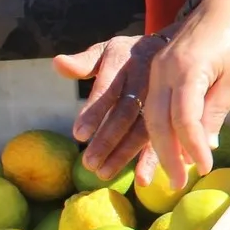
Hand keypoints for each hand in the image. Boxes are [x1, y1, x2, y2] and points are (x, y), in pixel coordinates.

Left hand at [58, 34, 167, 182]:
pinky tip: (142, 179)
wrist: (170, 50)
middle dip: (108, 139)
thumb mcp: (106, 51)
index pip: (108, 87)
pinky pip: (165, 137)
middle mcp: (146, 79)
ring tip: (105, 172)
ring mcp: (162, 97)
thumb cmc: (127, 56)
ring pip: (144, 127)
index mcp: (125, 62)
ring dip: (126, 153)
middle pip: (126, 112)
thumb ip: (83, 61)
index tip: (79, 135)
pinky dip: (152, 158)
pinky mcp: (172, 113)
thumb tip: (57, 63)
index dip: (95, 110)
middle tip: (89, 163)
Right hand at [137, 0, 229, 186]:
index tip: (202, 168)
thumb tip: (205, 145)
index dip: (192, 146)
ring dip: (157, 145)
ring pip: (148, 115)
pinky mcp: (157, 70)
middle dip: (167, 154)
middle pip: (158, 120)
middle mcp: (165, 69)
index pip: (185, 118)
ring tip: (168, 171)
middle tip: (178, 182)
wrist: (227, 4)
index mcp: (188, 68)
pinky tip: (167, 146)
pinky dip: (158, 128)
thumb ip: (215, 110)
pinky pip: (151, 104)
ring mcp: (158, 68)